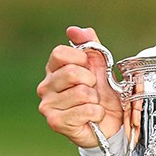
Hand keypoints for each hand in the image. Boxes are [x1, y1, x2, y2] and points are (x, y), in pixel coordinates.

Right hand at [36, 26, 123, 146]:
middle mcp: (45, 87)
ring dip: (95, 100)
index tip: (90, 70)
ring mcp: (48, 105)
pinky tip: (92, 118)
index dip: (81, 60)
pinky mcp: (56, 122)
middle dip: (92, 82)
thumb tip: (73, 30)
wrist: (110, 126)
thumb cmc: (103, 96)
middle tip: (93, 91)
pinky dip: (97, 114)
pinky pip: (86, 110)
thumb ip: (89, 45)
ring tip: (92, 106)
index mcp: (53, 70)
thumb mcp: (100, 67)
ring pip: (82, 93)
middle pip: (71, 72)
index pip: (60, 53)